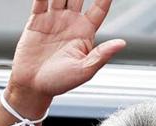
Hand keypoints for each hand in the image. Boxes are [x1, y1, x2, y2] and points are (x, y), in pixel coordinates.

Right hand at [7, 0, 125, 111]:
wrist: (32, 87)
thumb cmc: (60, 83)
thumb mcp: (85, 70)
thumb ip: (102, 55)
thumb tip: (122, 43)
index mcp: (85, 33)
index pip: (99, 8)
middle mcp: (71, 23)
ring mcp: (54, 20)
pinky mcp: (36, 21)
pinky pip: (40, 0)